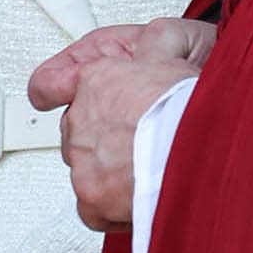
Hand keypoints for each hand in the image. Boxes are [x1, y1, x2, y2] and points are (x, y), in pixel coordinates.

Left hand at [30, 23, 206, 231]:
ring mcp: (83, 159)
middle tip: (136, 143)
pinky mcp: (91, 196)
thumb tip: (148, 44)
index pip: (48, 85)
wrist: (204, 149)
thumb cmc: (194, 108)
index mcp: (95, 80)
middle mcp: (80, 118)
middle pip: (78, 132)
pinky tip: (138, 199)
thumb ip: (149, 52)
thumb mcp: (172, 58)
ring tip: (147, 172)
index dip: (53, 93)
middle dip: (102, 138)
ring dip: (109, 172)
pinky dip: (112, 208)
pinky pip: (92, 208)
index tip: (49, 100)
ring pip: (85, 168)